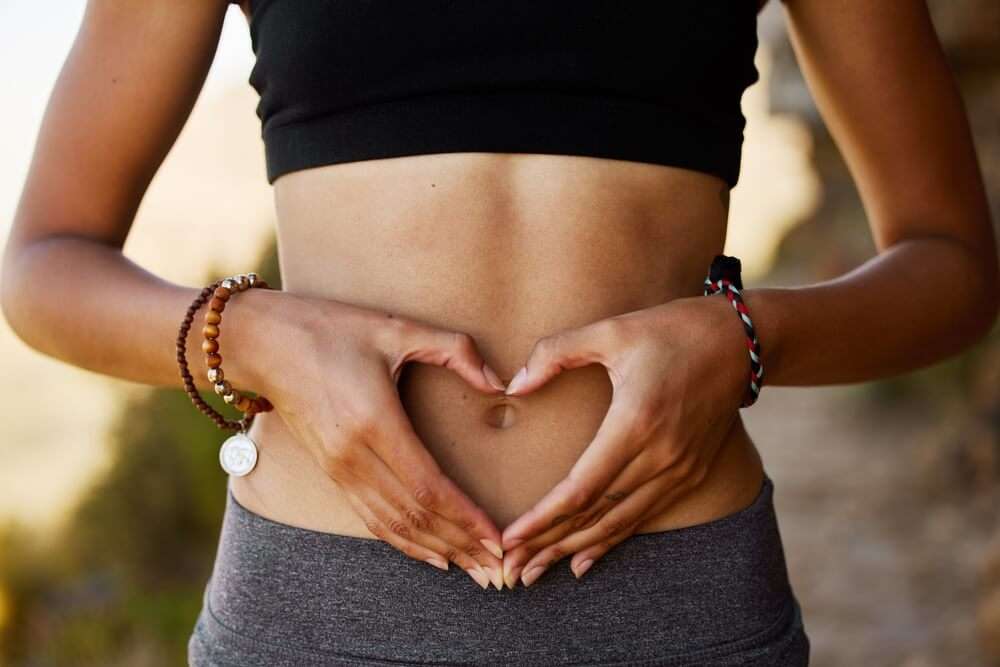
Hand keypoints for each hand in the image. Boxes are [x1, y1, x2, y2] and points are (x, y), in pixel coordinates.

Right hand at [239, 289, 508, 589]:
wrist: (261, 344)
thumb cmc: (329, 329)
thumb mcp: (395, 328)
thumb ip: (454, 350)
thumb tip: (498, 383)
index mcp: (374, 423)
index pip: (428, 487)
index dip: (465, 518)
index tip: (497, 540)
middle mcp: (354, 458)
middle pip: (416, 516)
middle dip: (462, 545)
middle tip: (500, 570)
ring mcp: (339, 471)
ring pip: (394, 526)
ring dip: (438, 551)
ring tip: (475, 572)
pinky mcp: (331, 474)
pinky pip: (372, 519)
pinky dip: (405, 543)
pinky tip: (432, 556)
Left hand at [498, 294, 749, 587]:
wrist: (741, 340)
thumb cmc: (670, 329)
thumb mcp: (610, 330)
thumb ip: (555, 353)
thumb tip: (513, 385)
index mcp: (635, 423)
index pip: (581, 488)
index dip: (543, 518)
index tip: (510, 539)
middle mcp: (660, 456)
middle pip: (596, 515)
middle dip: (549, 545)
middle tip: (512, 572)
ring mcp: (679, 469)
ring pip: (620, 524)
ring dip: (576, 551)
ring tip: (538, 572)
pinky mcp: (692, 472)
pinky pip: (644, 515)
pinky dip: (612, 540)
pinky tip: (584, 561)